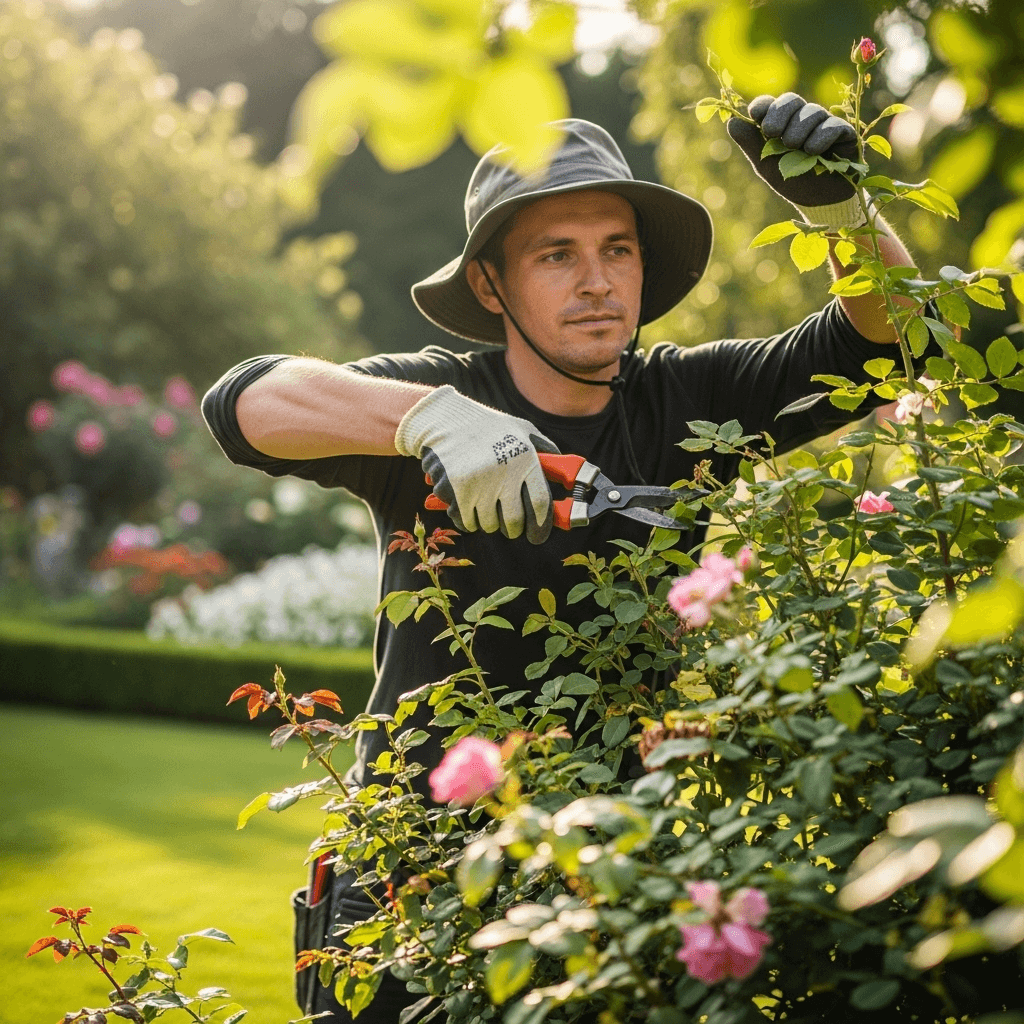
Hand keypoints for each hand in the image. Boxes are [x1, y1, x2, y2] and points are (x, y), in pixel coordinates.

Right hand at [394, 385, 558, 543]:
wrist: (443, 420)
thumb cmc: (487, 427)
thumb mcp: (523, 430)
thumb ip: (546, 452)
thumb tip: (566, 476)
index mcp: (525, 458)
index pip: (540, 505)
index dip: (541, 526)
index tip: (537, 536)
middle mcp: (504, 473)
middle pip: (514, 522)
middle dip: (513, 529)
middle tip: (510, 526)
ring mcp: (479, 484)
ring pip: (489, 525)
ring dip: (488, 521)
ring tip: (485, 504)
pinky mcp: (456, 491)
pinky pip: (466, 522)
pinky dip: (467, 519)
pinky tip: (466, 502)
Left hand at [727, 92, 864, 230]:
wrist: (820, 202)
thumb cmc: (793, 181)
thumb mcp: (767, 165)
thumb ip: (751, 143)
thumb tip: (731, 122)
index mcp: (781, 124)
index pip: (770, 104)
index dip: (763, 106)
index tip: (755, 115)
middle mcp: (802, 119)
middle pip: (791, 100)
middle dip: (779, 113)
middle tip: (771, 133)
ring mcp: (824, 123)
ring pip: (811, 111)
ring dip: (799, 129)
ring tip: (795, 148)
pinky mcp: (844, 132)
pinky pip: (831, 125)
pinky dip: (820, 137)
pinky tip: (813, 152)